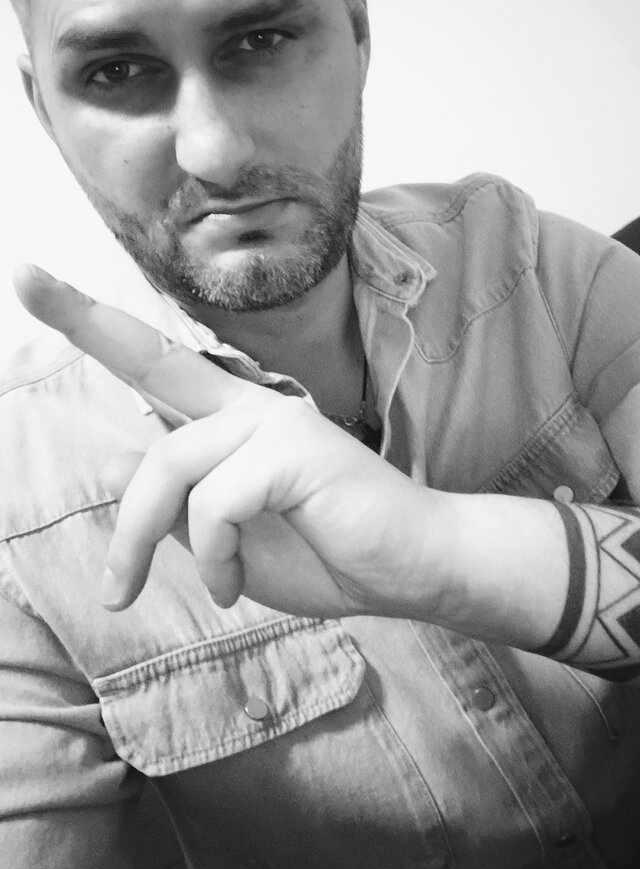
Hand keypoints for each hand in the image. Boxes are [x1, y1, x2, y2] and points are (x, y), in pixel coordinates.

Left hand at [13, 265, 445, 618]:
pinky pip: (214, 505)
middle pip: (152, 366)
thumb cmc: (331, 554)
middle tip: (22, 277)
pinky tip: (236, 585)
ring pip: (170, 467)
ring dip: (148, 542)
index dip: (94, 320)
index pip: (157, 361)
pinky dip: (214, 558)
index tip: (31, 278)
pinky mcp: (295, 451)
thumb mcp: (232, 542)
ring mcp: (275, 421)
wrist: (417, 570)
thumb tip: (121, 468)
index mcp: (234, 420)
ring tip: (200, 591)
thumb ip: (184, 508)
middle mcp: (250, 405)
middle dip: (84, 317)